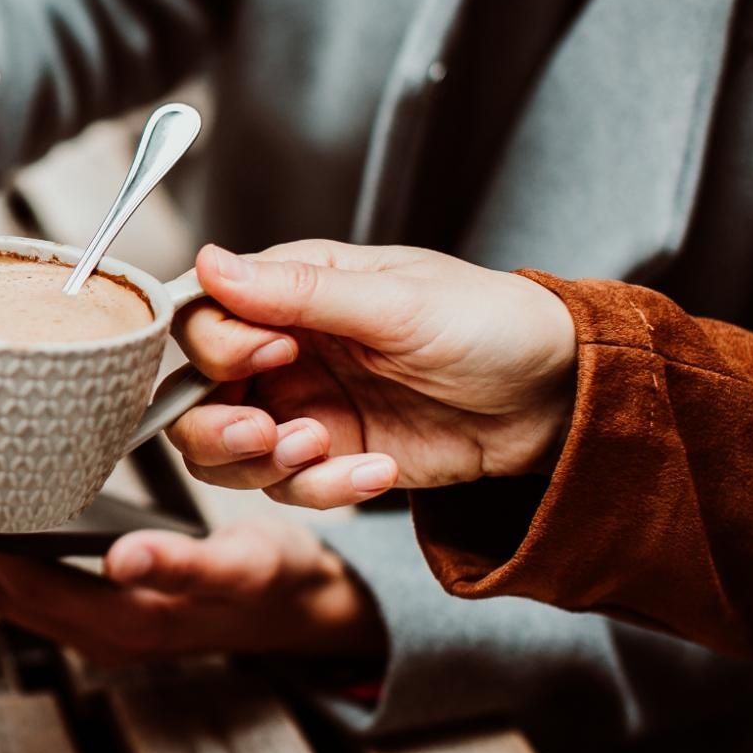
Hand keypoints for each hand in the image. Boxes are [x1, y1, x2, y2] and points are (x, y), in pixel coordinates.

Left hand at [0, 517, 385, 667]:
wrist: (304, 610)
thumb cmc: (275, 578)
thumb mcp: (243, 565)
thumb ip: (186, 565)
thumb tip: (125, 557)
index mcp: (125, 625)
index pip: (18, 584)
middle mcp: (101, 636)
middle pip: (0, 591)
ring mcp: (98, 630)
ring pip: (10, 593)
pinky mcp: (102, 615)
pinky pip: (31, 589)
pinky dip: (2, 554)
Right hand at [168, 240, 577, 508]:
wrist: (560, 397)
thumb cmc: (491, 323)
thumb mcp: (396, 301)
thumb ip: (297, 291)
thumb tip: (209, 262)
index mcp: (290, 292)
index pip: (201, 319)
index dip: (216, 347)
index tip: (271, 355)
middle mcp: (282, 351)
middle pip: (193, 396)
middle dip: (217, 425)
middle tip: (269, 431)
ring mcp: (303, 407)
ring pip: (226, 453)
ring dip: (263, 464)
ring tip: (325, 451)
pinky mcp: (332, 457)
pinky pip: (290, 488)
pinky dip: (326, 489)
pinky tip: (379, 470)